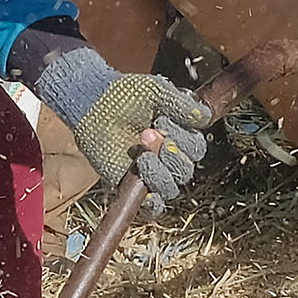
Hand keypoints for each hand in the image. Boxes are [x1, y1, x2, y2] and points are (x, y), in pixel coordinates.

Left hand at [30, 48, 216, 211]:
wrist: (92, 103)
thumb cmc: (125, 94)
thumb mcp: (156, 91)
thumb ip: (181, 104)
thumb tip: (204, 117)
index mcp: (179, 136)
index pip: (196, 149)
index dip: (184, 140)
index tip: (162, 120)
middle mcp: (167, 157)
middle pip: (185, 170)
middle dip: (169, 153)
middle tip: (146, 133)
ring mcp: (150, 173)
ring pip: (170, 187)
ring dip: (159, 173)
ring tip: (141, 156)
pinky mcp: (131, 185)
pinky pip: (152, 206)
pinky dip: (154, 202)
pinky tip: (146, 188)